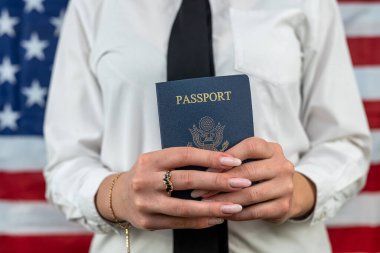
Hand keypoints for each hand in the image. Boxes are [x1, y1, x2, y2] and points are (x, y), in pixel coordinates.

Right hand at [95, 147, 251, 229]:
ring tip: (235, 206)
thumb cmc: (147, 175)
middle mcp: (145, 180)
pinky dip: (201, 221)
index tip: (233, 161)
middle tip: (242, 182)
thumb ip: (181, 161)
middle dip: (217, 182)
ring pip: (184, 207)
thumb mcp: (157, 161)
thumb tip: (220, 162)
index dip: (210, 158)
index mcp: (150, 159)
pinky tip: (218, 218)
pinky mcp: (148, 221)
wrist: (118, 196)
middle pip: (187, 180)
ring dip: (213, 207)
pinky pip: (180, 223)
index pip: (184, 155)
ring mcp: (145, 203)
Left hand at [201, 137, 315, 222]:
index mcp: (272, 149)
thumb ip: (234, 158)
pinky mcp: (284, 206)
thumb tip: (202, 162)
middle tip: (200, 191)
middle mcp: (283, 165)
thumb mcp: (253, 159)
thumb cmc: (259, 172)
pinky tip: (223, 213)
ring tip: (207, 204)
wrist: (285, 193)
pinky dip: (237, 213)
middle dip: (220, 182)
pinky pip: (255, 211)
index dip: (227, 157)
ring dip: (225, 200)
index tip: (206, 169)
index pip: (250, 147)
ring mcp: (286, 187)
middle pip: (248, 172)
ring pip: (250, 194)